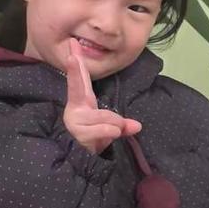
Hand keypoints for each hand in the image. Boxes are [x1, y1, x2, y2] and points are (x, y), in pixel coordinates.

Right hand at [63, 39, 141, 153]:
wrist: (82, 162)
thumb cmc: (95, 140)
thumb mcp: (111, 128)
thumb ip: (121, 123)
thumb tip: (137, 126)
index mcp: (82, 103)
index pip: (80, 80)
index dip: (76, 64)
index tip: (72, 45)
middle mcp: (75, 110)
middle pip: (77, 87)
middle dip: (75, 70)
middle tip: (72, 54)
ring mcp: (74, 122)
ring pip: (101, 115)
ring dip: (114, 123)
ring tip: (115, 130)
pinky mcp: (78, 134)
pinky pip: (101, 129)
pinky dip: (110, 131)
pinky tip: (112, 133)